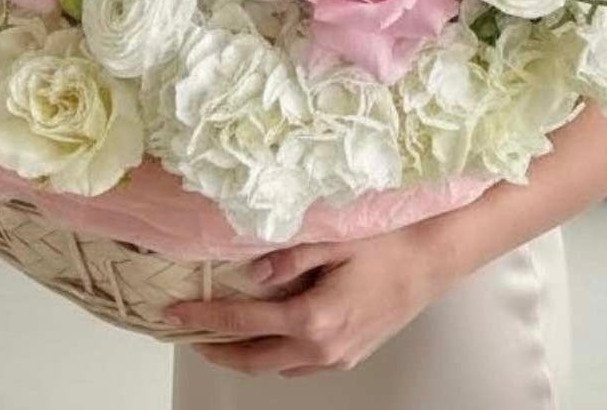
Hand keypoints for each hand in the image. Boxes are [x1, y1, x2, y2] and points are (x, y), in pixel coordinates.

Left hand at [162, 217, 461, 376]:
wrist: (431, 260)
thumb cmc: (386, 244)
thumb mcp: (332, 239)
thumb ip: (288, 256)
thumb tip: (251, 271)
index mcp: (313, 316)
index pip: (243, 321)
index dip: (204, 317)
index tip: (175, 311)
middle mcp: (322, 346)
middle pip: (253, 359)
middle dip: (215, 348)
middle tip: (188, 332)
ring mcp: (338, 356)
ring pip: (276, 367)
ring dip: (244, 354)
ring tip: (219, 335)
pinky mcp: (349, 355)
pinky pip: (300, 365)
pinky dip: (275, 355)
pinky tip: (267, 335)